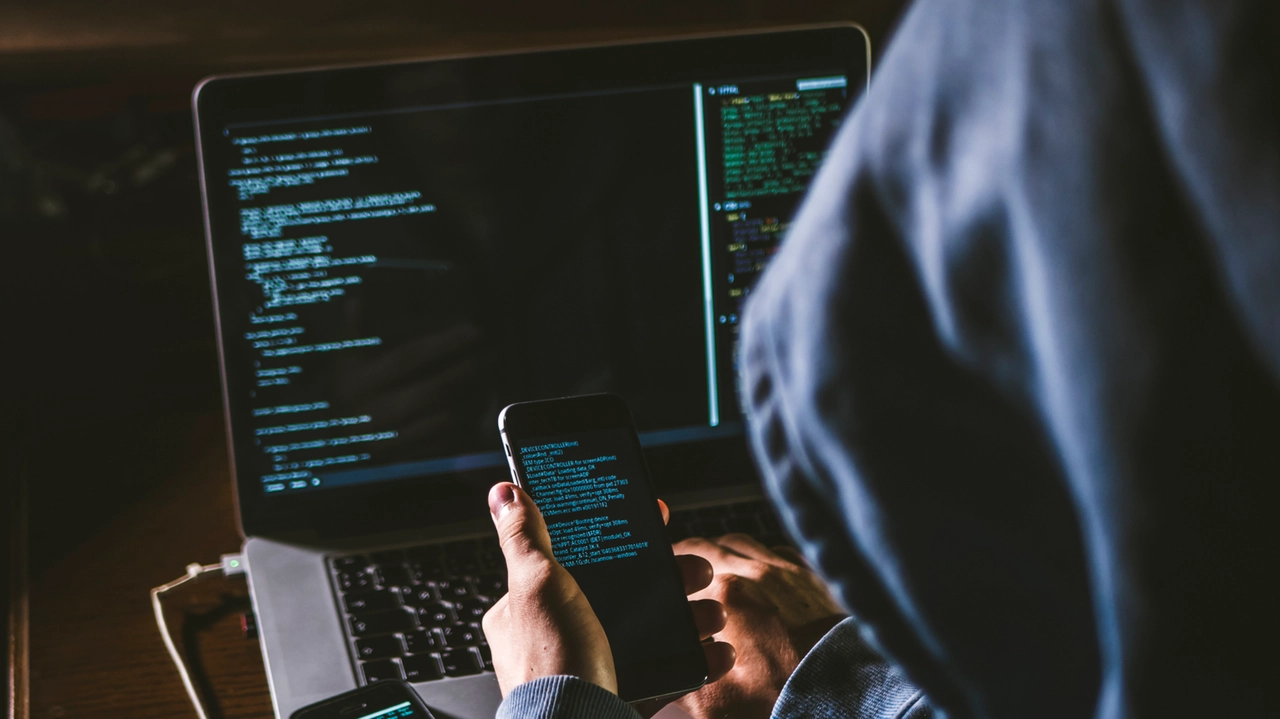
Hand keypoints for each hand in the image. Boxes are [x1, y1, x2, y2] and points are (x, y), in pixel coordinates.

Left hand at [481, 483, 735, 710]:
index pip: (575, 558)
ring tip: (713, 614)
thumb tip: (503, 493)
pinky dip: (696, 661)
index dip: (615, 538)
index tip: (653, 523)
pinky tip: (718, 651)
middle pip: (621, 593)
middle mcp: (557, 637)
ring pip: (649, 631)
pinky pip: (666, 673)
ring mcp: (591, 667)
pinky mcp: (620, 695)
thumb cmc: (550, 664)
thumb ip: (524, 537)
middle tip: (698, 570)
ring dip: (690, 618)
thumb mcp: (536, 586)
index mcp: (528, 609)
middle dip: (669, 580)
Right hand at [673, 534, 846, 718]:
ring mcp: (786, 570)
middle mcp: (755, 572)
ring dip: (725, 548)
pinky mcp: (812, 575)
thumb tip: (667, 672)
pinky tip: (761, 570)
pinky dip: (763, 555)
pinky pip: (779, 550)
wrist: (845, 689)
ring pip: (743, 542)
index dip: (669, 567)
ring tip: (717, 561)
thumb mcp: (713, 702)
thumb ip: (681, 681)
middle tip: (681, 561)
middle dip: (691, 552)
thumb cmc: (785, 694)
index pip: (683, 562)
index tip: (665, 571)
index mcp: (725, 593)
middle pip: (710, 545)